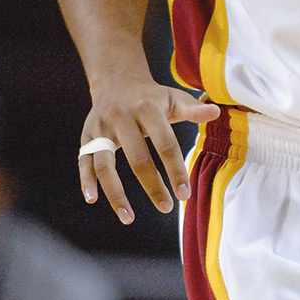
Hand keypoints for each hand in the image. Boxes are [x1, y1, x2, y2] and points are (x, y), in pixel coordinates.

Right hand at [80, 74, 219, 223]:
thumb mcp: (174, 98)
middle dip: (152, 187)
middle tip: (166, 208)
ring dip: (115, 194)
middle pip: (137, 158)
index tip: (185, 194)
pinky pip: (84, 161)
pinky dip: (86, 181)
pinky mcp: (87, 136)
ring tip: (128, 218)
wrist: (116, 80)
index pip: (165, 143)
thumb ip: (193, 109)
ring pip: (105, 165)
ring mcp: (101, 128)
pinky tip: (92, 199)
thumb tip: (216, 112)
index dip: (175, 170)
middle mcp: (121, 117)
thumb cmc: (152, 97)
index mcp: (147, 108)